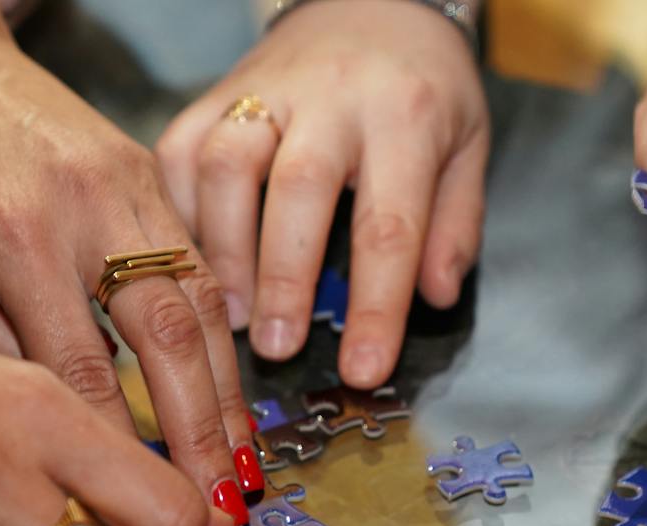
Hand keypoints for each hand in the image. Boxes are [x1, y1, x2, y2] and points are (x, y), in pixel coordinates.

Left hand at [0, 2, 259, 523]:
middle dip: (199, 437)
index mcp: (14, 235)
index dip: (118, 450)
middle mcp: (88, 207)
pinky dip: (225, 346)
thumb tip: (53, 438)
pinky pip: (204, 271)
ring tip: (242, 474)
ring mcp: (134, 186)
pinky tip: (232, 404)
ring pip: (203, 305)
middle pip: (165, 339)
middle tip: (219, 514)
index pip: (82, 367)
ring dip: (227, 398)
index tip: (136, 520)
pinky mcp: (157, 176)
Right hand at [157, 0, 487, 387]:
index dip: (375, 305)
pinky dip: (178, 215)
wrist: (369, 1)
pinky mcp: (215, 94)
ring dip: (223, 250)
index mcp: (405, 117)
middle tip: (277, 348)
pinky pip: (179, 151)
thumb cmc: (420, 88)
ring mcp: (265, 91)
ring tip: (228, 316)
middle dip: (284, 279)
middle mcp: (332, 99)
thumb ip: (455, 225)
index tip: (362, 369)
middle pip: (299, 190)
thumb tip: (436, 298)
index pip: (390, 224)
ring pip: (225, 165)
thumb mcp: (468, 147)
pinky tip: (192, 263)